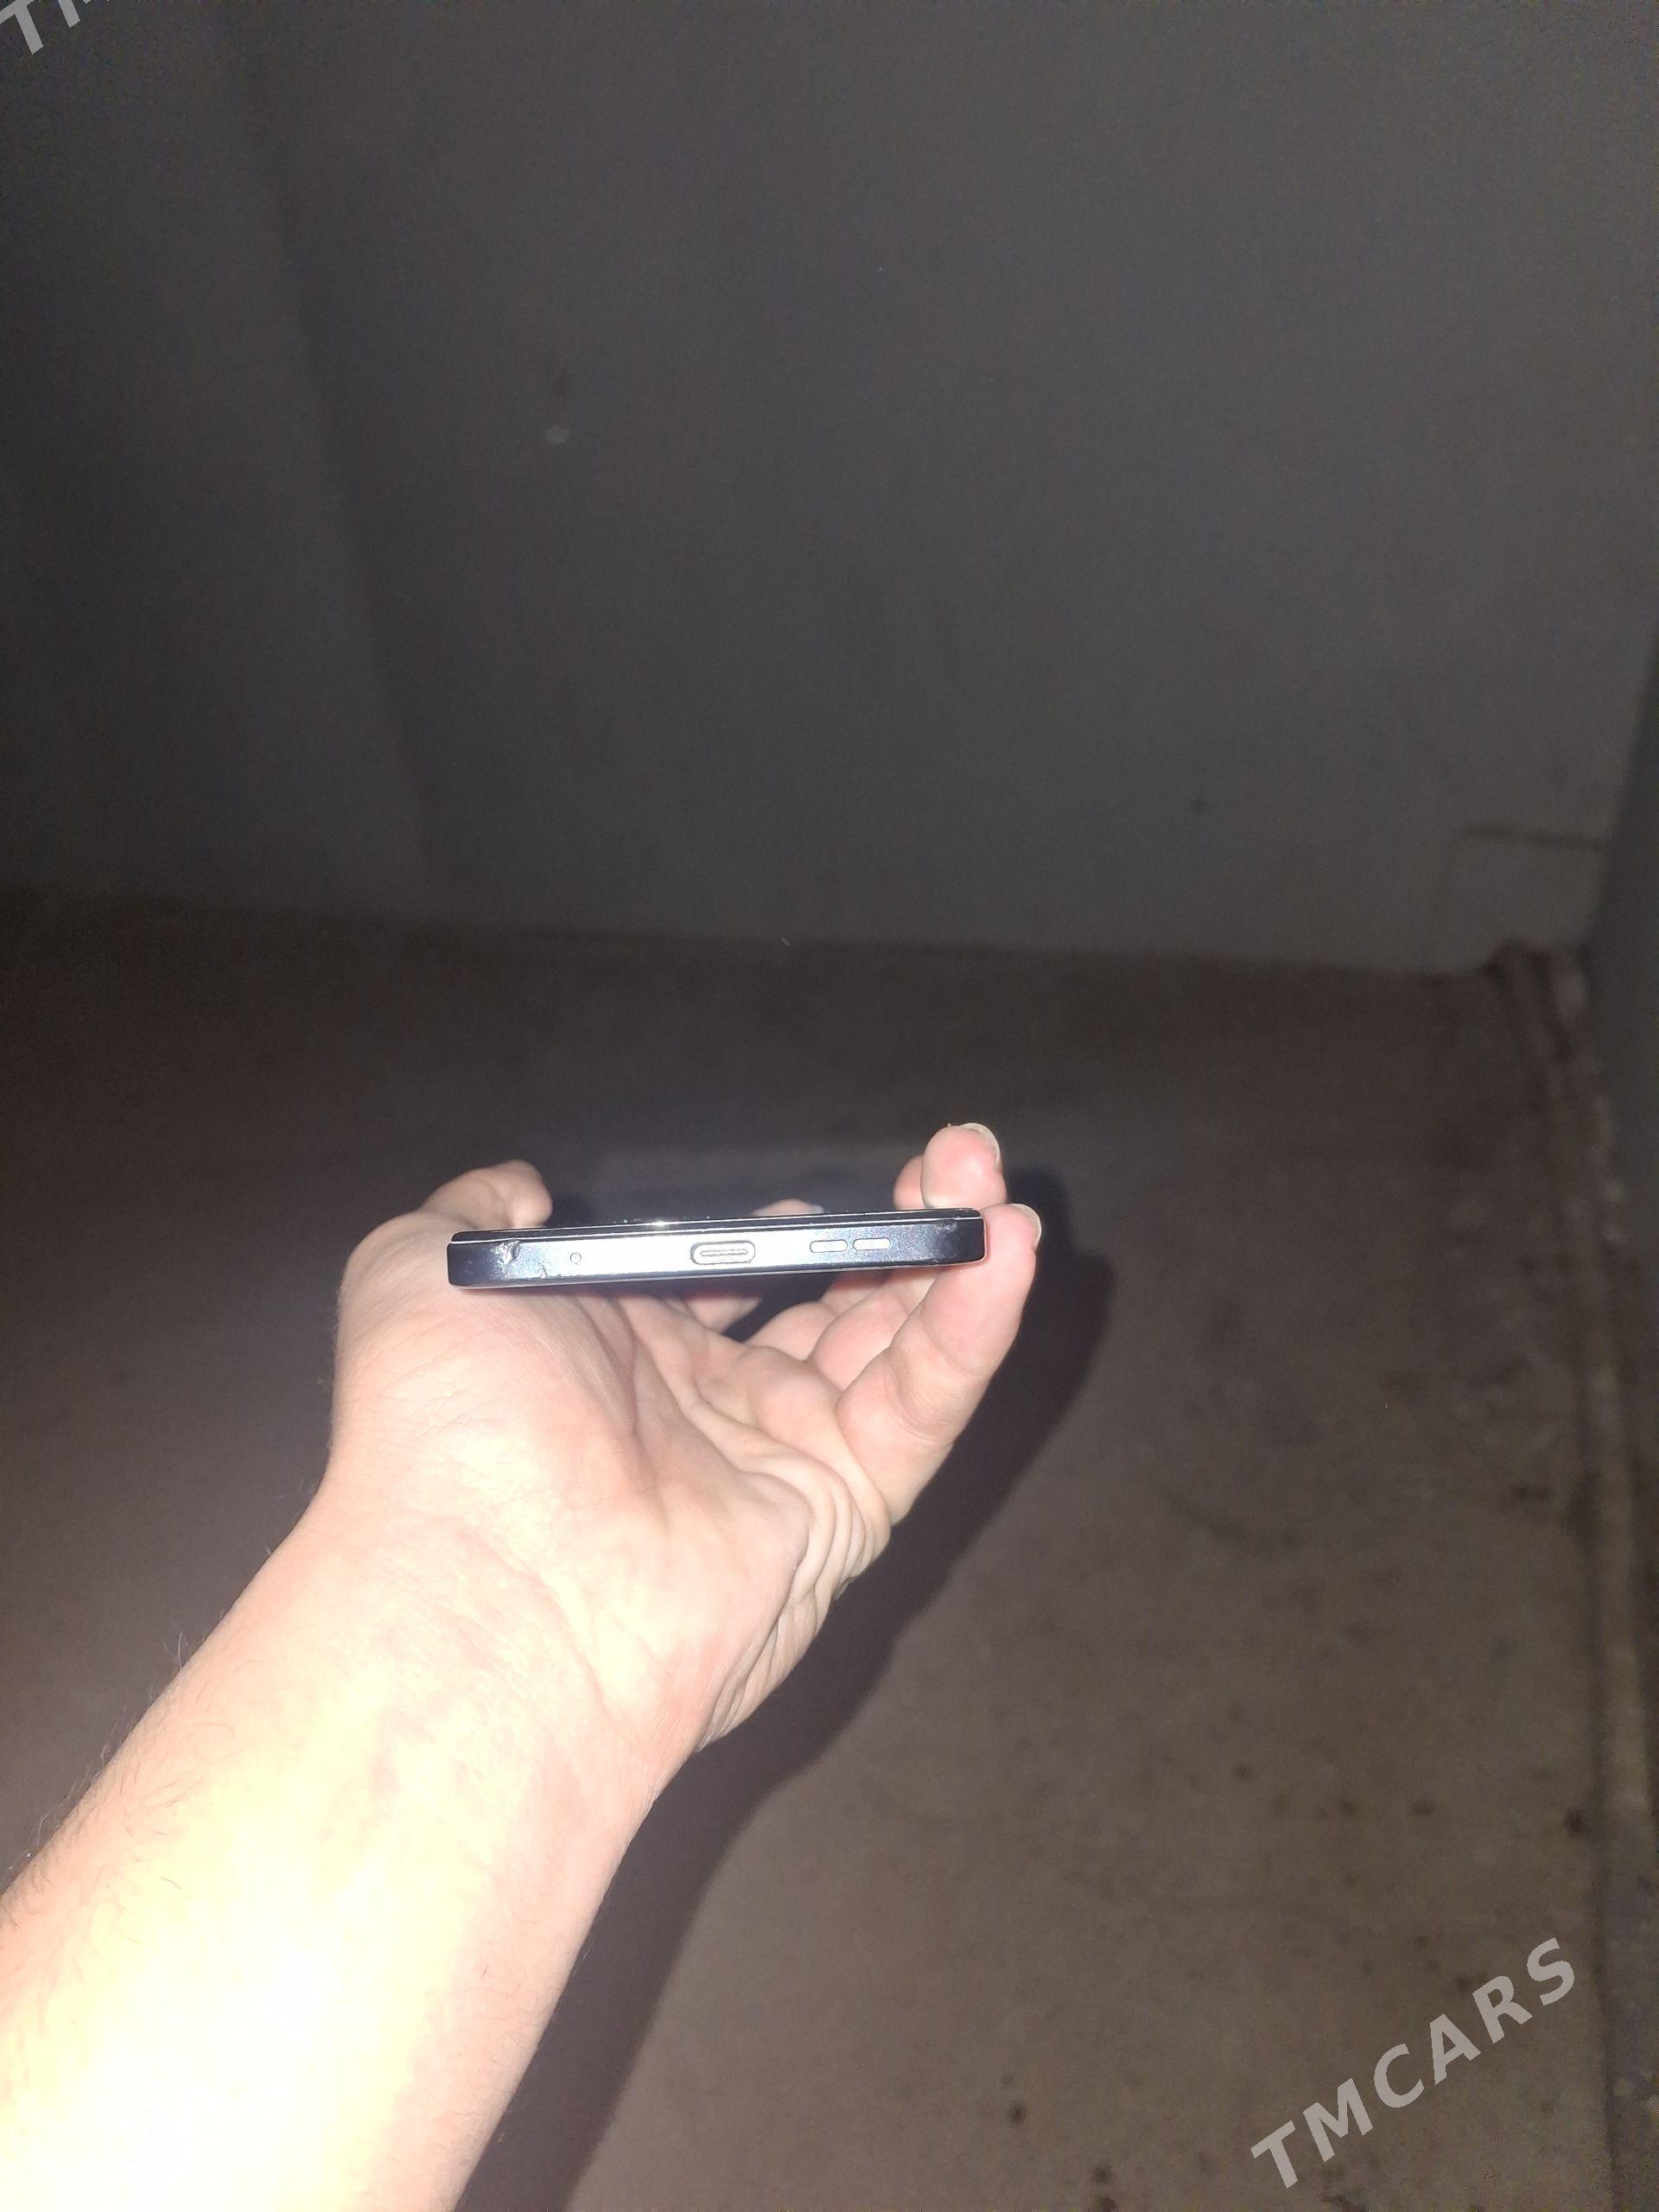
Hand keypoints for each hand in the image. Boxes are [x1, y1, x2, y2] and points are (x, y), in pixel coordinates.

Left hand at [318, 1126, 1038, 1801]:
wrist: (484, 1579)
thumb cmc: (444, 1427)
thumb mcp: (419, 1268)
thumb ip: (476, 1207)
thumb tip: (521, 1182)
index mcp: (617, 1355)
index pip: (730, 1283)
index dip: (782, 1235)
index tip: (817, 1195)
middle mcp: (705, 1410)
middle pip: (832, 1307)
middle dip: (895, 1233)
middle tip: (954, 1159)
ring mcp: (779, 1463)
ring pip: (896, 1349)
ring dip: (954, 1262)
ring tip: (997, 1184)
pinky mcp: (842, 1511)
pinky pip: (923, 1407)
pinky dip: (973, 1329)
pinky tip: (1004, 1252)